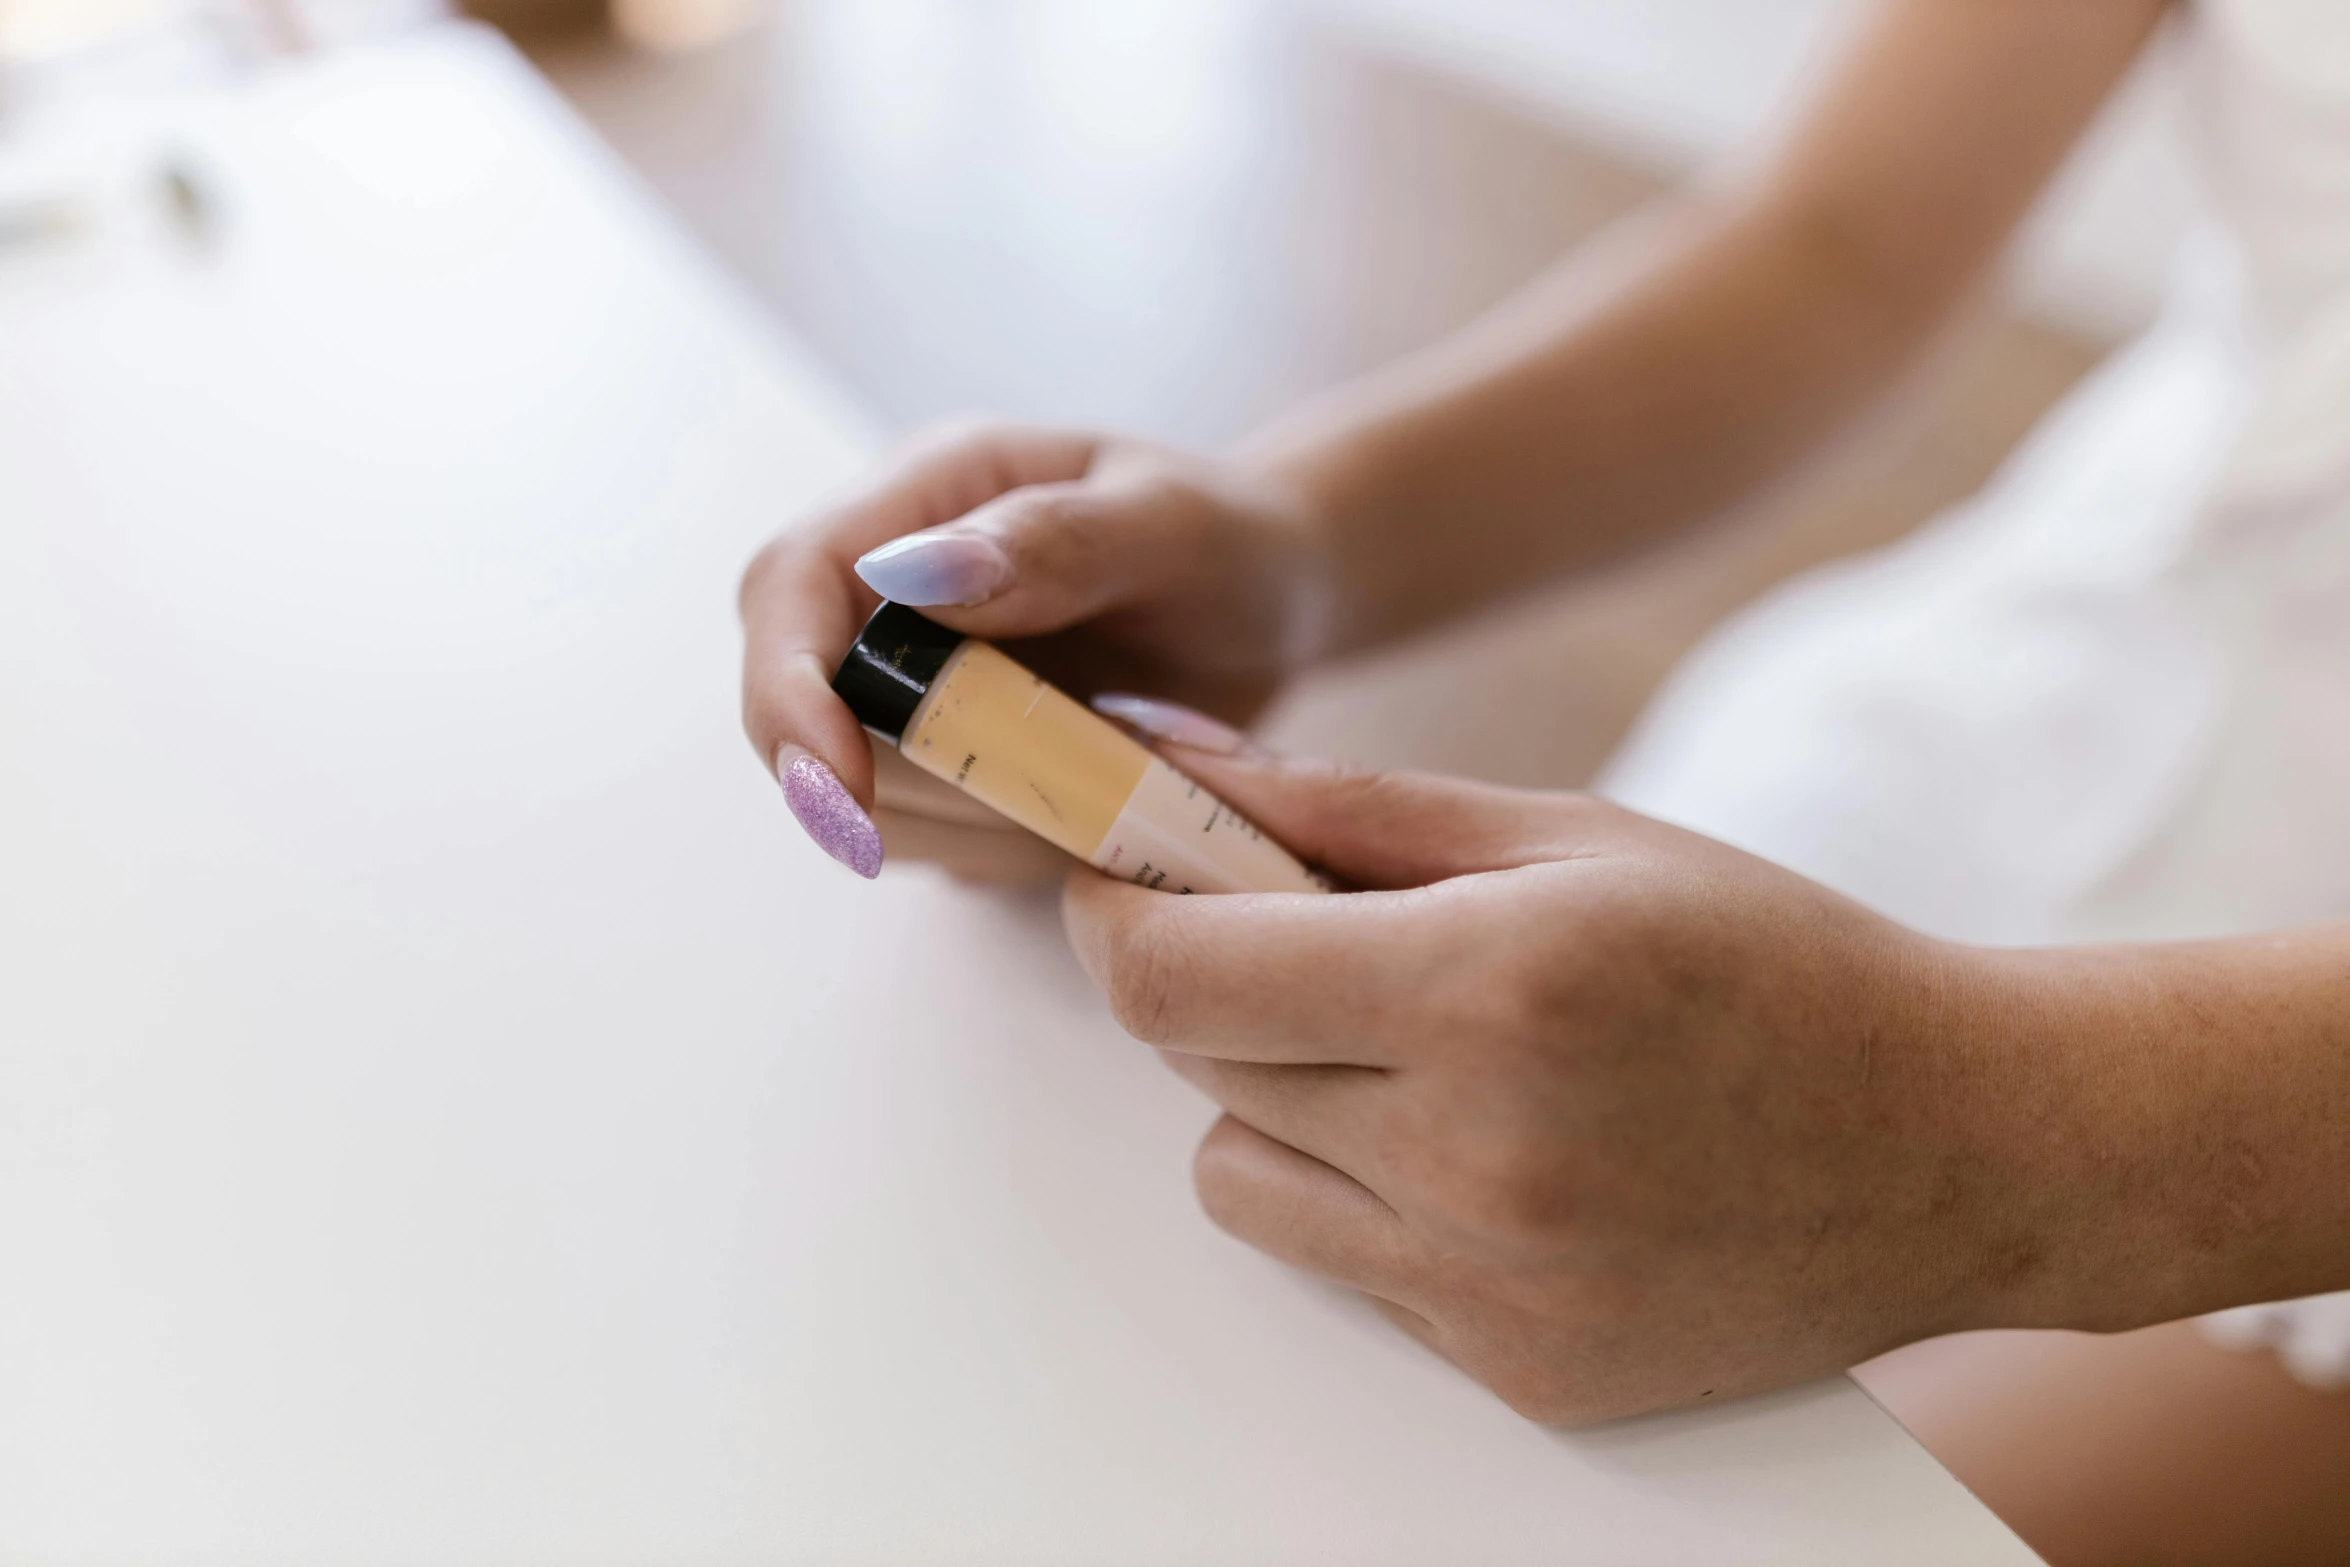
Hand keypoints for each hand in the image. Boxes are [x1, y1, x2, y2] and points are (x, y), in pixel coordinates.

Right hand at [739, 421, 1329, 881]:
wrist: (1274, 601)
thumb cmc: (1231, 540)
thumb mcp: (1172, 523)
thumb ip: (1057, 541)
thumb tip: (918, 574)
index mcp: (923, 496)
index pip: (787, 588)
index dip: (787, 692)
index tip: (838, 784)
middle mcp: (890, 588)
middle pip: (799, 708)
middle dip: (896, 781)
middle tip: (1039, 797)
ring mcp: (911, 680)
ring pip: (865, 794)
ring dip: (971, 822)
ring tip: (1100, 782)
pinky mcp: (946, 759)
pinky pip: (936, 836)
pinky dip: (1005, 846)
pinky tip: (1092, 808)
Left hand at [1059, 727, 2184, 1424]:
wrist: (1960, 1146)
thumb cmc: (1774, 963)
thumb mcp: (1571, 835)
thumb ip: (1352, 807)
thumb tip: (1172, 764)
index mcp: (1491, 989)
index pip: (1174, 979)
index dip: (1113, 914)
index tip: (1118, 876)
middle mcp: (1478, 1155)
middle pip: (1196, 1066)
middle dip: (1215, 984)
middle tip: (1303, 936)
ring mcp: (1494, 1282)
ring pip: (1237, 1175)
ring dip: (1272, 1098)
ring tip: (1409, 1051)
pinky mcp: (1515, 1366)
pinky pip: (1342, 1264)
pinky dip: (1365, 1195)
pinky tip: (1487, 1147)